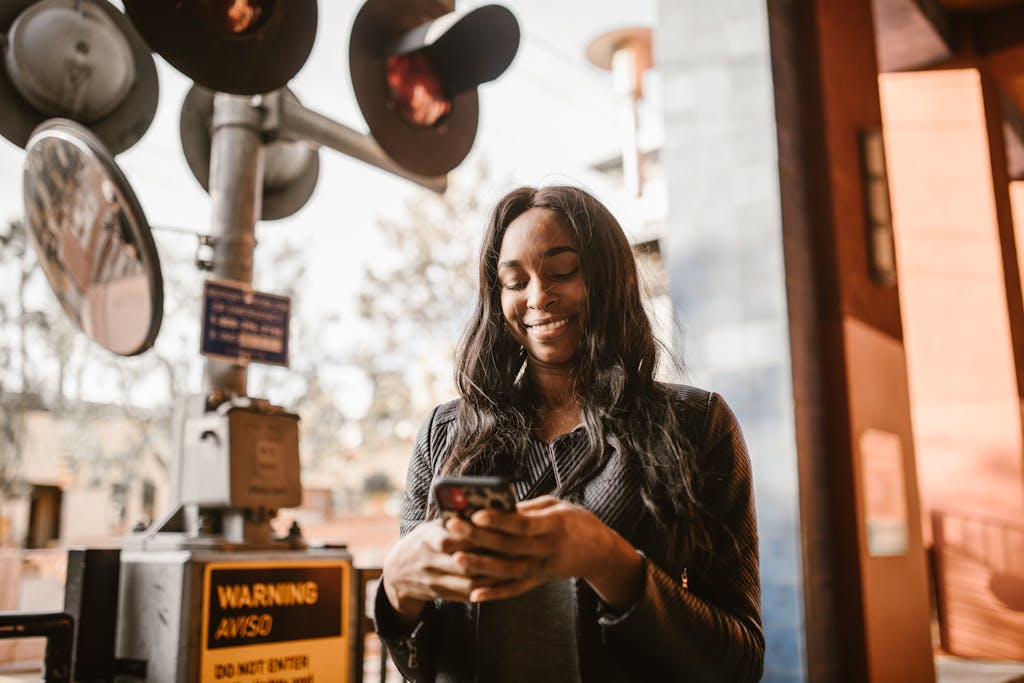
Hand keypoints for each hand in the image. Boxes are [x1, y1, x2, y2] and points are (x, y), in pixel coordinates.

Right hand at [381, 519, 507, 626]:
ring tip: (514, 568)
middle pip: (465, 562)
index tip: (502, 528)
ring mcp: (435, 581)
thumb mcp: (433, 526)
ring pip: (469, 583)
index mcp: (428, 538)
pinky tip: (503, 583)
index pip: (456, 537)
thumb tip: (487, 503)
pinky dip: (486, 590)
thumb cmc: (423, 541)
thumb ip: (455, 519)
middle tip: (516, 549)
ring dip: (493, 577)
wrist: (397, 573)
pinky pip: (467, 596)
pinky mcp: (441, 595)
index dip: (479, 534)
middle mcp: (430, 561)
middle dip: (491, 557)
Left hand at [446, 495, 644, 608]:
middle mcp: (548, 549)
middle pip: (509, 546)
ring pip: (508, 571)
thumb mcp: (557, 506)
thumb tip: (495, 505)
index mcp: (555, 525)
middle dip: (479, 538)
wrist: (600, 553)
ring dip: (480, 566)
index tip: (475, 514)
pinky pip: (514, 589)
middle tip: (452, 528)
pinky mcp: (539, 581)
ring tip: (456, 557)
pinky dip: (495, 594)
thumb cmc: (576, 521)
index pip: (523, 524)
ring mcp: (543, 568)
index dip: (499, 520)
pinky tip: (474, 594)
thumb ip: (527, 508)